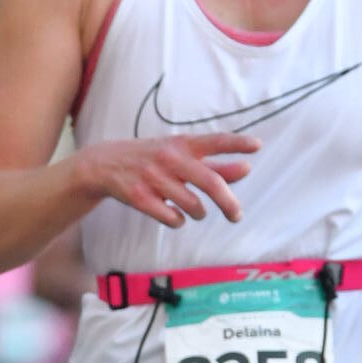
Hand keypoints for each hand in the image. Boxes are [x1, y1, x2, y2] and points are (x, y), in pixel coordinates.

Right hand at [83, 132, 259, 230]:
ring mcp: (154, 178)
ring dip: (199, 213)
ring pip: (193, 206)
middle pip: (210, 182)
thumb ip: (214, 164)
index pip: (215, 141)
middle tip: (237, 216)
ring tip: (196, 211)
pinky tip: (174, 216)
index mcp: (183, 144)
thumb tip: (246, 168)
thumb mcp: (180, 155)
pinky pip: (171, 218)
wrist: (104, 165)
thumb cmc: (152, 159)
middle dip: (228, 203)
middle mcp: (170, 158)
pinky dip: (178, 221)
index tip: (257, 146)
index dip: (236, 144)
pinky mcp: (139, 197)